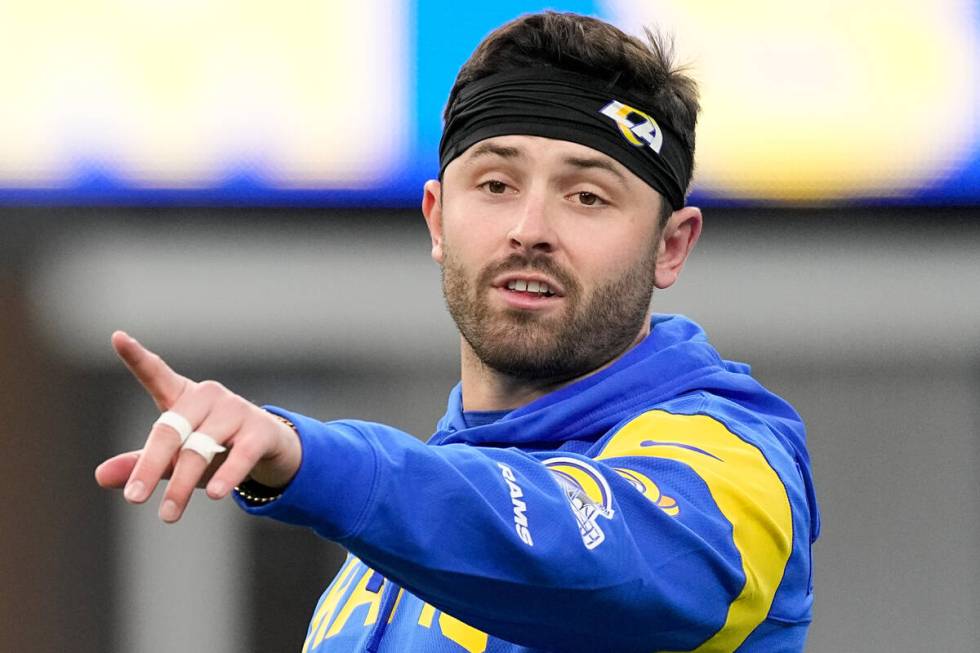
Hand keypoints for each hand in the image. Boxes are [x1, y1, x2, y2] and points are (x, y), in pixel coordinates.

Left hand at [95, 331, 302, 522]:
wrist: (270, 450)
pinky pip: (239, 455)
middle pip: (171, 430)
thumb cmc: (215, 448)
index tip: (118, 338)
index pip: (156, 374)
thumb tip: (100, 476)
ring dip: (182, 484)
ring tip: (169, 514)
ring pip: (201, 449)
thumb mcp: (176, 457)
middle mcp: (208, 397)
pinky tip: (214, 494)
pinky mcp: (260, 431)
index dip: (137, 357)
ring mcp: (236, 411)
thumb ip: (140, 463)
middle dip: (151, 466)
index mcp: (182, 397)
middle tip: (133, 500)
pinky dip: (226, 475)